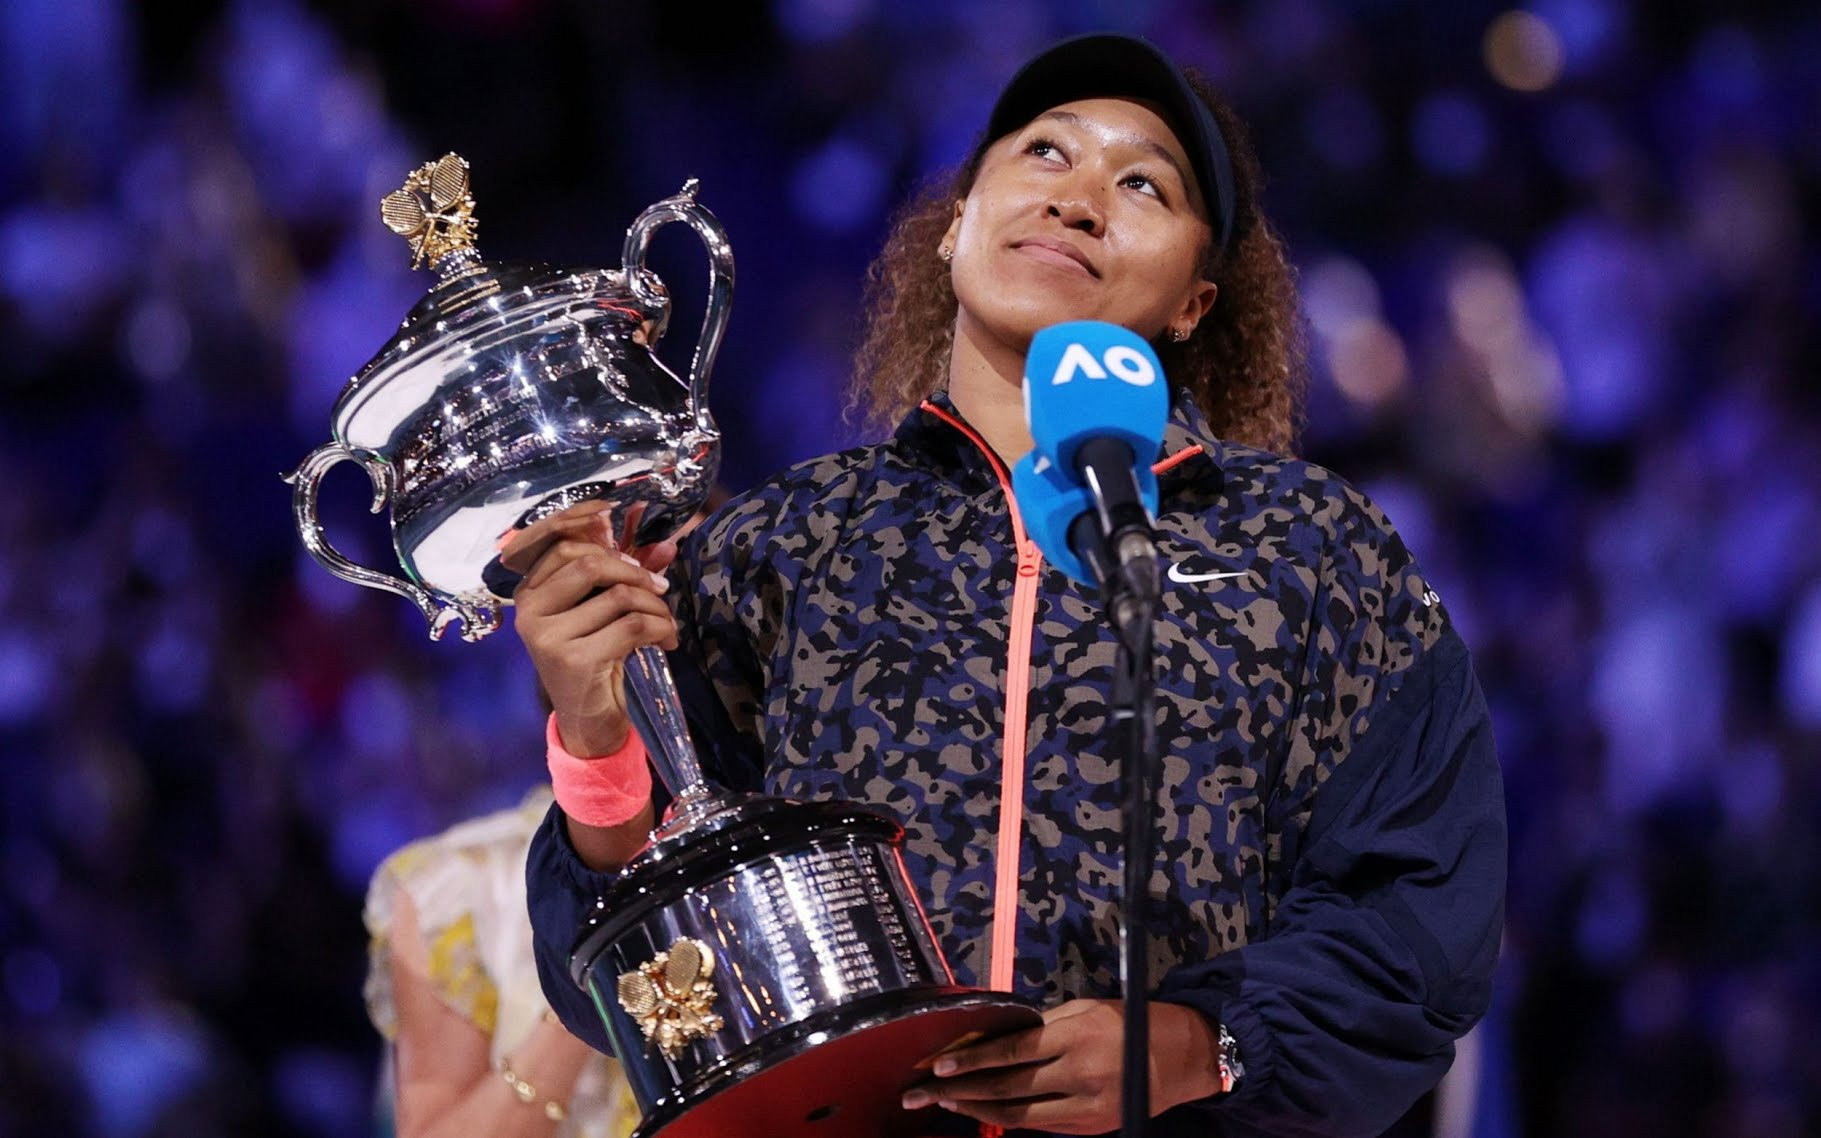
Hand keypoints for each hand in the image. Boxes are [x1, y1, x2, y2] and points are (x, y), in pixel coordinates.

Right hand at [504, 502, 678, 756]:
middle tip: (660, 590)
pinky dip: (660, 629)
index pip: (560, 542)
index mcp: (530, 591)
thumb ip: (626, 574)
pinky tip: (667, 642)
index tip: (630, 537)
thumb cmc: (597, 659)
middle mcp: (530, 610)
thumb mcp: (606, 611)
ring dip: (655, 607)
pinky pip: (631, 626)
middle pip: (590, 564)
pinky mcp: (573, 660)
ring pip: (618, 596)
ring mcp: (548, 636)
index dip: (595, 528)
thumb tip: (667, 542)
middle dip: (636, 573)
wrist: (590, 722)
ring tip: (665, 623)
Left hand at [899, 999, 1222, 1134]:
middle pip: (1006, 1087)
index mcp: (1076, 1036)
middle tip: (920, 1093)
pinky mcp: (1089, 1128)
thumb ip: (1043, 1024)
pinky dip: (1005, 1118)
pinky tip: (982, 1111)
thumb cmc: (1128, 1023)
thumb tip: (996, 1034)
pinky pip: (1037, 1124)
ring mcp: (1084, 1107)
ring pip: (1017, 1114)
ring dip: (975, 1109)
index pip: (1012, 1051)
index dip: (972, 1061)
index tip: (937, 1066)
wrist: (1180, 1059)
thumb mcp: (1086, 1008)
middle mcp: (1078, 1074)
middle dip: (958, 1090)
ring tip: (942, 1104)